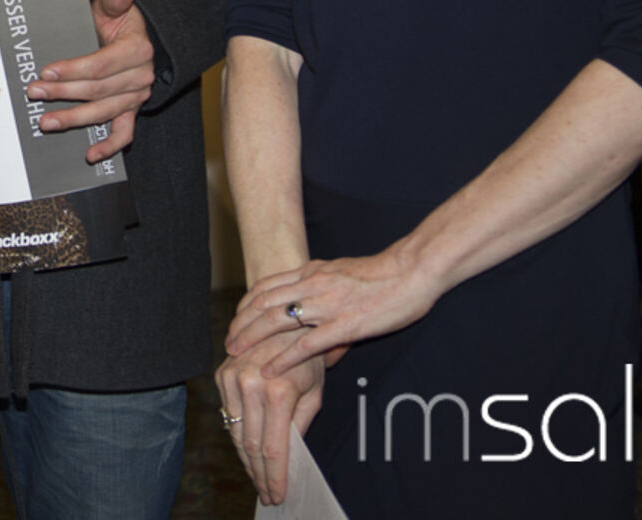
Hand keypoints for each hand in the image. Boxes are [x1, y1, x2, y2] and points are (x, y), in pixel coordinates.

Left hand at [27, 0, 151, 161]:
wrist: (133, 36)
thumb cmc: (117, 21)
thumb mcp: (114, 5)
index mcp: (137, 49)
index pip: (100, 65)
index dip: (73, 70)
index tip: (46, 72)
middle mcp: (140, 76)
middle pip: (97, 91)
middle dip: (64, 94)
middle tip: (34, 93)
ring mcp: (136, 96)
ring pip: (104, 113)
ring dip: (74, 120)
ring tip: (46, 122)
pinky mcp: (131, 110)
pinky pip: (124, 133)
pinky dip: (109, 147)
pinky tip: (89, 155)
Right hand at [216, 329, 325, 506]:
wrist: (283, 321)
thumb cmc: (306, 356)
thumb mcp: (315, 392)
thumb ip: (300, 426)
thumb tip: (289, 458)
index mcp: (277, 390)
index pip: (273, 448)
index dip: (275, 476)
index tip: (277, 494)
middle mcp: (250, 383)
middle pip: (252, 445)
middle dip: (260, 474)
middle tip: (267, 493)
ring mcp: (231, 378)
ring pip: (236, 433)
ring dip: (247, 460)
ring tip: (258, 479)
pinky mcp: (221, 374)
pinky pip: (228, 415)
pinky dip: (238, 436)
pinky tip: (248, 451)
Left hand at [227, 248, 441, 377]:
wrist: (413, 271)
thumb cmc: (383, 274)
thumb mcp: (341, 271)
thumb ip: (321, 284)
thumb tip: (308, 294)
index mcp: (312, 271)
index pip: (267, 286)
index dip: (247, 304)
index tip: (236, 319)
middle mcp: (313, 285)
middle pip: (264, 303)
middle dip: (242, 323)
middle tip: (228, 341)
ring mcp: (327, 305)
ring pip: (277, 320)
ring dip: (252, 338)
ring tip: (237, 354)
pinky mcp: (345, 325)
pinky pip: (306, 344)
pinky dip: (284, 358)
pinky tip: (270, 369)